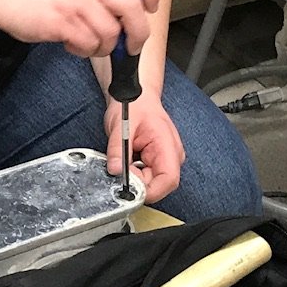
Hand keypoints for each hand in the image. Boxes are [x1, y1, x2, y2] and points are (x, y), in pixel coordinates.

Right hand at [0, 0, 157, 57]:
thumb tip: (120, 4)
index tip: (149, 8)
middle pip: (132, 8)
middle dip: (138, 33)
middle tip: (131, 45)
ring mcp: (75, 3)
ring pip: (110, 33)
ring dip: (104, 46)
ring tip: (88, 43)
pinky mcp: (62, 24)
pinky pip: (87, 45)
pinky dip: (83, 50)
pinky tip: (70, 43)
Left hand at [106, 87, 183, 204]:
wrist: (136, 97)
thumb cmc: (133, 105)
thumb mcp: (120, 125)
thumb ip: (117, 149)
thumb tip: (115, 170)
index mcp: (168, 146)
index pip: (168, 180)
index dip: (148, 189)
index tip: (128, 185)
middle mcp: (171, 156)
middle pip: (157, 186)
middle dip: (136, 182)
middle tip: (121, 165)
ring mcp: (165, 160)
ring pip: (149, 183)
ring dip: (133, 177)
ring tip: (125, 157)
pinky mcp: (157, 163)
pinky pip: (145, 177)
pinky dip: (133, 173)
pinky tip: (128, 158)